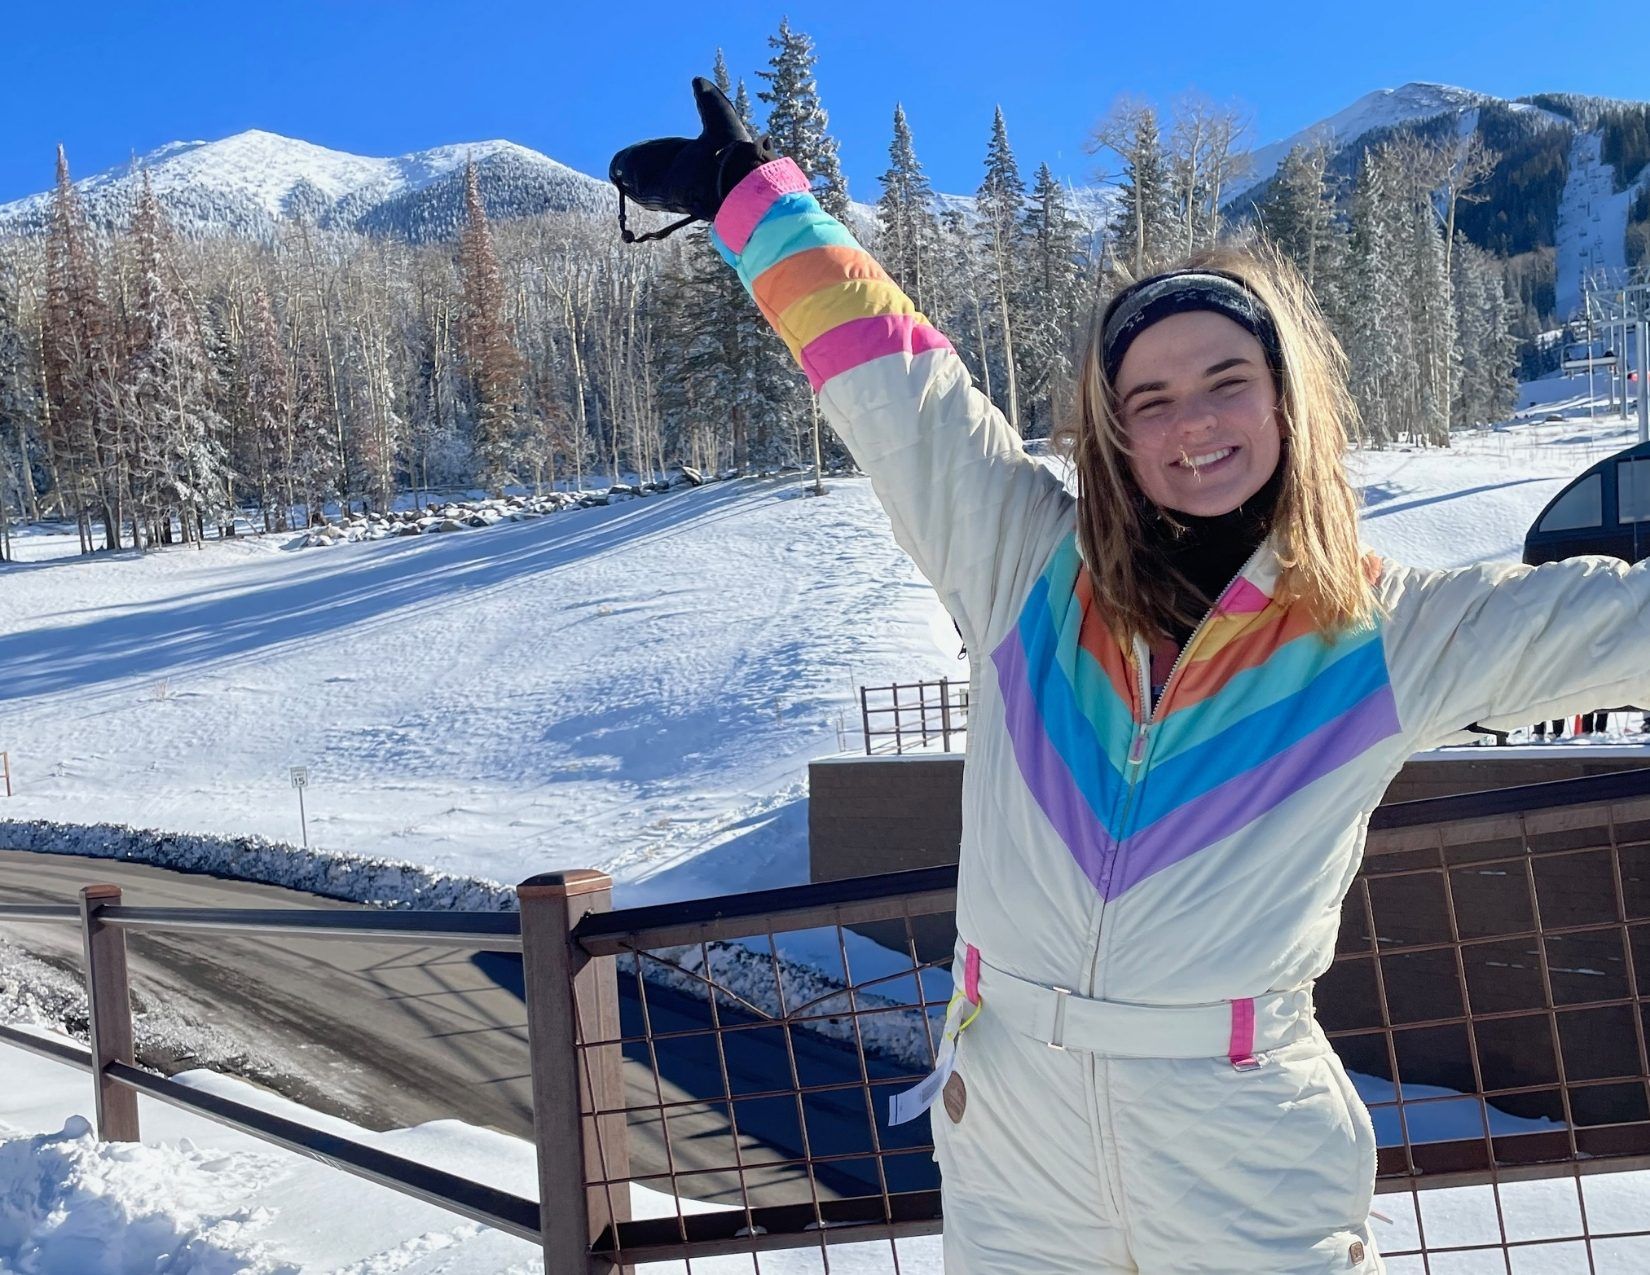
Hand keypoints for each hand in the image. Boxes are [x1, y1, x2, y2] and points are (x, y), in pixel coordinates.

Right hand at [609, 78, 773, 234]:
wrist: (735, 175)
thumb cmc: (731, 148)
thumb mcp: (717, 112)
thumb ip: (706, 98)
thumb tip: (698, 80)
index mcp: (697, 161)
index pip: (672, 157)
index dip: (659, 152)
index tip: (651, 148)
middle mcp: (682, 177)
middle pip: (654, 170)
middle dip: (639, 163)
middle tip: (623, 159)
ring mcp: (669, 187)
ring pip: (641, 178)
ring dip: (628, 170)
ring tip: (616, 165)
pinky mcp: (658, 192)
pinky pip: (636, 185)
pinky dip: (624, 176)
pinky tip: (616, 170)